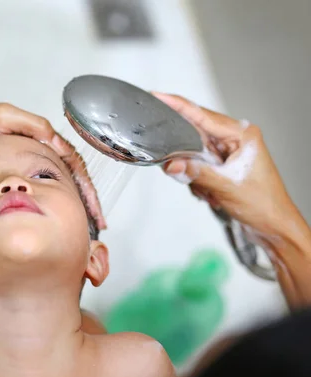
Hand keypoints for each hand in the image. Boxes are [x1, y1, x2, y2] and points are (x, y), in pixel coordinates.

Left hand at [0, 103, 105, 229]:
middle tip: (98, 224)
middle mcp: (40, 152)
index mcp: (41, 137)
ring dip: (76, 206)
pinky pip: (42, 193)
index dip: (86, 185)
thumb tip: (53, 137)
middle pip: (73, 178)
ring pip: (61, 188)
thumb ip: (28, 123)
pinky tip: (60, 222)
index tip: (92, 206)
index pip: (73, 162)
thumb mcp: (0, 117)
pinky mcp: (16, 177)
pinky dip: (55, 206)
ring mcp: (28, 166)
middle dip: (88, 201)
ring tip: (87, 229)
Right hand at [154, 92, 295, 237]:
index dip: (177, 105)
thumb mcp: (225, 186)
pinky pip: (196, 166)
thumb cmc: (263, 204)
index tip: (157, 96)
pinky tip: (210, 193)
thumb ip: (195, 172)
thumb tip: (171, 163)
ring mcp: (228, 152)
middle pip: (194, 134)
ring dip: (193, 173)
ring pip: (192, 153)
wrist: (273, 226)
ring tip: (208, 189)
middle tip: (180, 167)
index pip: (202, 115)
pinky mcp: (222, 165)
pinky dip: (196, 180)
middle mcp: (235, 139)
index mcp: (242, 135)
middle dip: (185, 155)